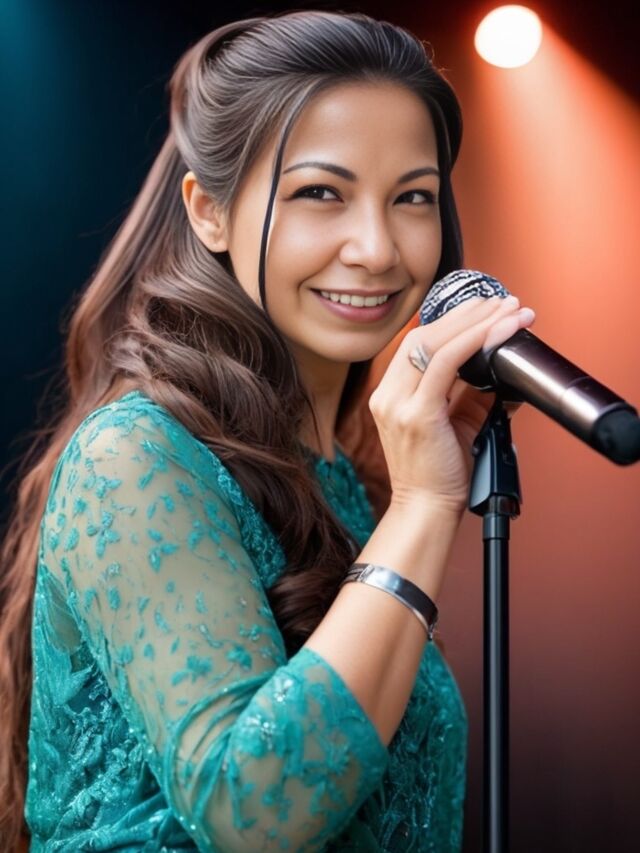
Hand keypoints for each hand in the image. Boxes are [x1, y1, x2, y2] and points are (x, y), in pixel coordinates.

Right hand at [368, 295, 534, 513]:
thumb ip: (473, 393)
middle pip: (424, 335)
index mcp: (392, 394)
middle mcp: (388, 394)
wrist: (427, 510)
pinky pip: (444, 364)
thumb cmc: (441, 474)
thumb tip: (506, 366)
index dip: (453, 320)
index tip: (486, 309)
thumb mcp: (457, 423)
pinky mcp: (416, 415)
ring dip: (477, 322)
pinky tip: (498, 332)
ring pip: (434, 343)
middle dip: (468, 314)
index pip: (419, 343)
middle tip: (504, 303)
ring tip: (509, 312)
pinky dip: (473, 343)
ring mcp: (398, 404)